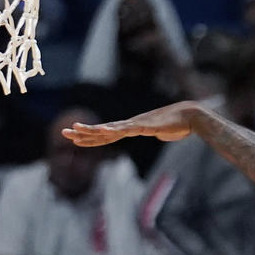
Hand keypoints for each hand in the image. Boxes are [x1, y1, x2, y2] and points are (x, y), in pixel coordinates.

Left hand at [63, 102, 197, 147]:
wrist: (190, 116)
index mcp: (131, 128)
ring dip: (92, 130)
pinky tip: (103, 131)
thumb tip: (162, 135)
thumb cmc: (179, 125)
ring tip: (75, 130)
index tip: (75, 138)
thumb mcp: (164, 133)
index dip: (90, 137)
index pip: (106, 135)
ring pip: (109, 129)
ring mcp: (135, 124)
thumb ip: (159, 134)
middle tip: (64, 132)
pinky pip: (126, 130)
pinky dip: (114, 130)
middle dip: (83, 133)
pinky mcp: (144, 126)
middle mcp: (130, 125)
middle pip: (102, 131)